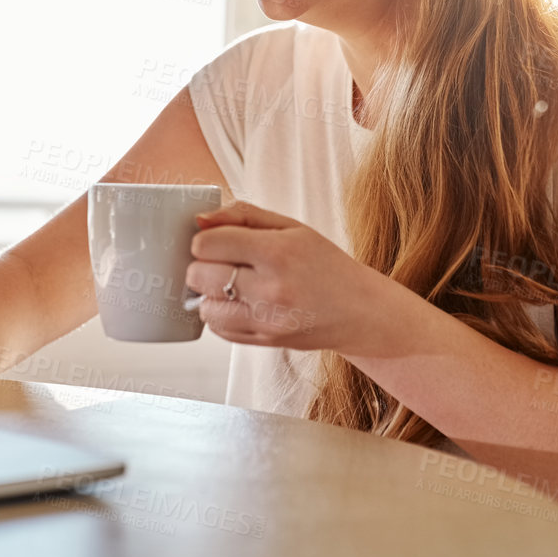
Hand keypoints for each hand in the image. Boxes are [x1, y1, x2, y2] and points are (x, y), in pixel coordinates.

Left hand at [184, 202, 386, 351]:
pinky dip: (220, 315)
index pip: (208, 244)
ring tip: (231, 284)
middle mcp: (270, 289)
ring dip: (209, 294)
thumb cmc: (325, 264)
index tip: (216, 240)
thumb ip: (242, 215)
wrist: (358, 310)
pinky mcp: (264, 341)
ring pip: (204, 307)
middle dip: (202, 265)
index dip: (204, 239)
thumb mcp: (290, 226)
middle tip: (222, 262)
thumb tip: (201, 220)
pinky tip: (239, 303)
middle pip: (199, 276)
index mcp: (277, 252)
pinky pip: (219, 331)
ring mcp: (267, 320)